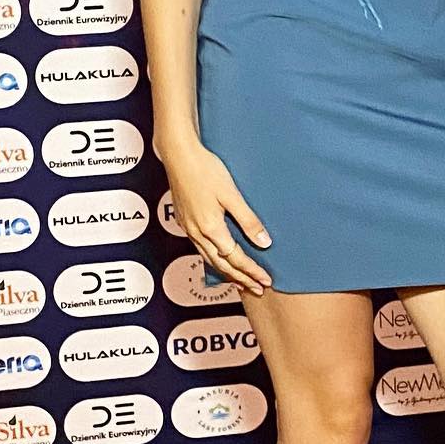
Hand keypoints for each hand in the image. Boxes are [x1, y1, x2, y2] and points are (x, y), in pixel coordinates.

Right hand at [162, 139, 272, 294]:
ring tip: (240, 281)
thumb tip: (264, 242)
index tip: (265, 280)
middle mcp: (197, 233)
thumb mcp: (232, 195)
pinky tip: (219, 259)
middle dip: (241, 278)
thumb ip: (248, 220)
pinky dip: (214, 259)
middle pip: (222, 265)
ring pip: (209, 259)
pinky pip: (201, 249)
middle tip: (257, 288)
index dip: (252, 271)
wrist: (179, 155)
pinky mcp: (184, 221)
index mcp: (211, 228)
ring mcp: (188, 228)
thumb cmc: (205, 170)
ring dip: (227, 272)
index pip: (236, 259)